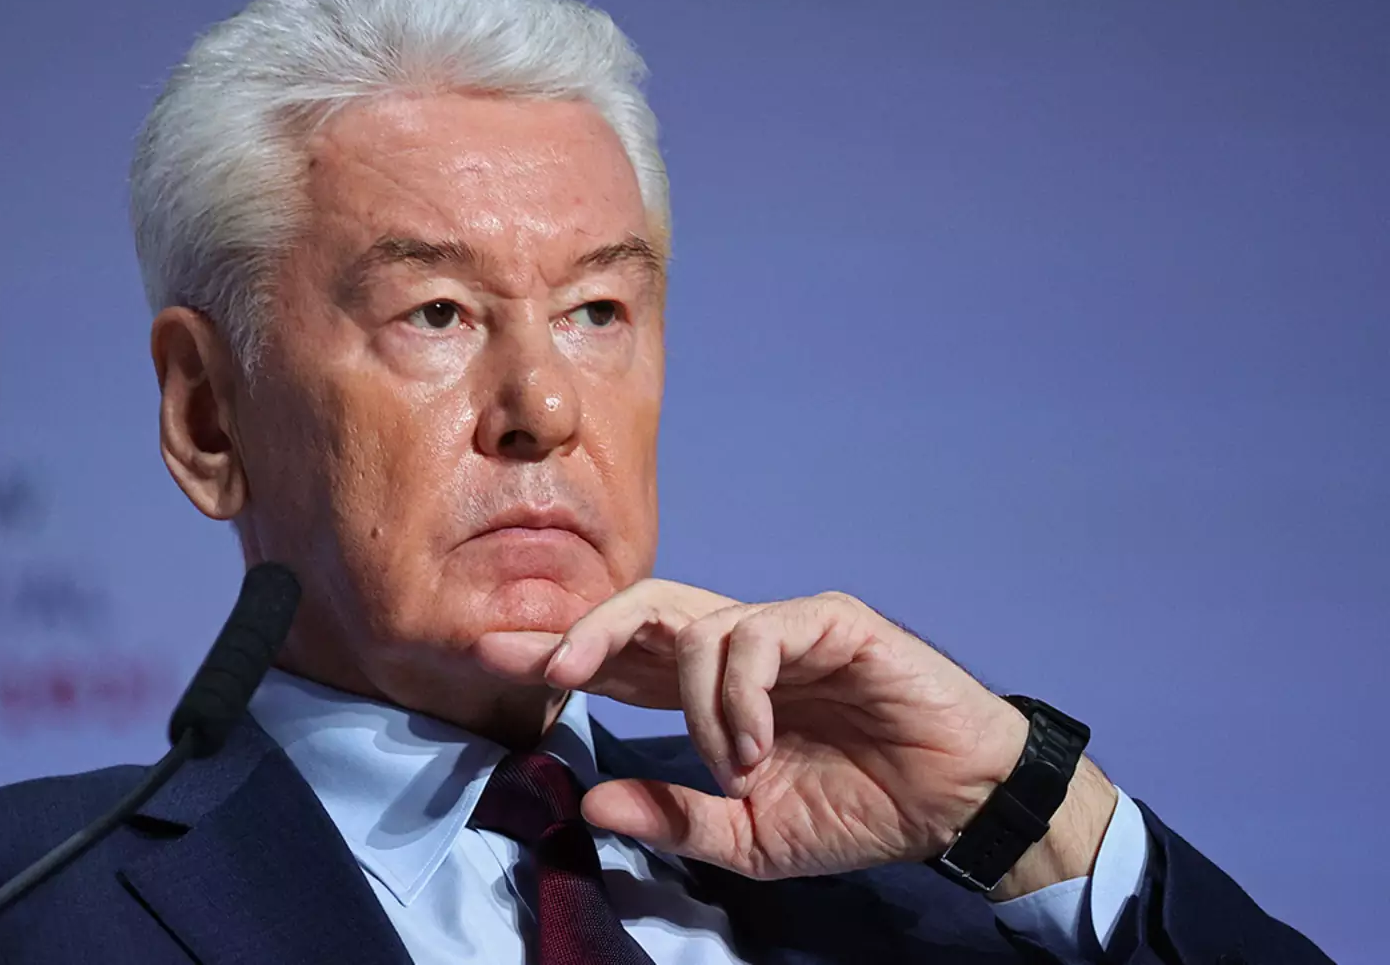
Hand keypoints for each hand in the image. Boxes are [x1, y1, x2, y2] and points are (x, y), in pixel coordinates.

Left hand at [474, 579, 1115, 893]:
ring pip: (694, 620)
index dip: (560, 654)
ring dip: (694, 705)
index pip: (621, 661)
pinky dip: (740, 693)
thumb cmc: (860, 808)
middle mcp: (738, 649)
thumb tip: (589, 801)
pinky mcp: (830, 620)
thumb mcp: (751, 836)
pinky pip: (754, 633)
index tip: (492, 657)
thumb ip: (673, 817)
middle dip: (579, 631)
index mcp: (710, 693)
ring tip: (734, 766)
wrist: (956, 805)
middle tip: (537, 666)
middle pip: (640, 610)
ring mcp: (782, 628)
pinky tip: (759, 744)